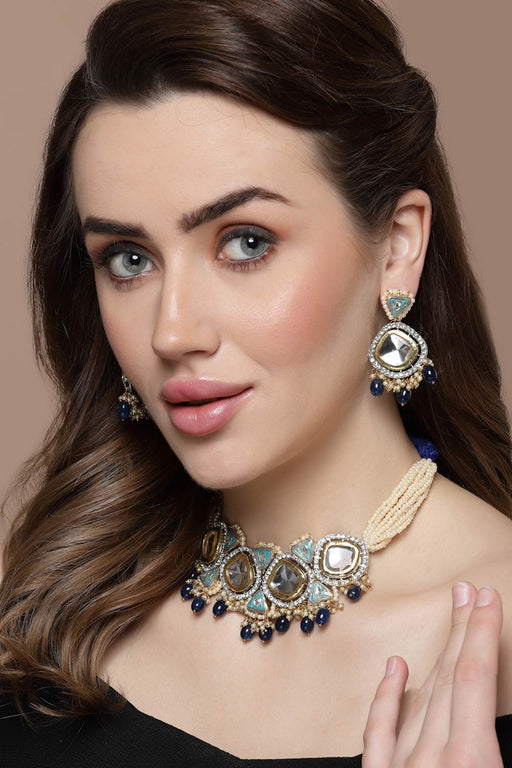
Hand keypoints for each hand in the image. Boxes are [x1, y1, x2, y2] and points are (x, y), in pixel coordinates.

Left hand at [362, 582, 503, 767]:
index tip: (486, 598)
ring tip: (450, 621)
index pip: (476, 679)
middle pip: (449, 679)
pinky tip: (394, 666)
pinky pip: (379, 732)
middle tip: (467, 593)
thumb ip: (504, 749)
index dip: (481, 633)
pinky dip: (387, 695)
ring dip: (436, 656)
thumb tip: (494, 715)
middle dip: (462, 632)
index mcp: (470, 762)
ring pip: (419, 700)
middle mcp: (431, 759)